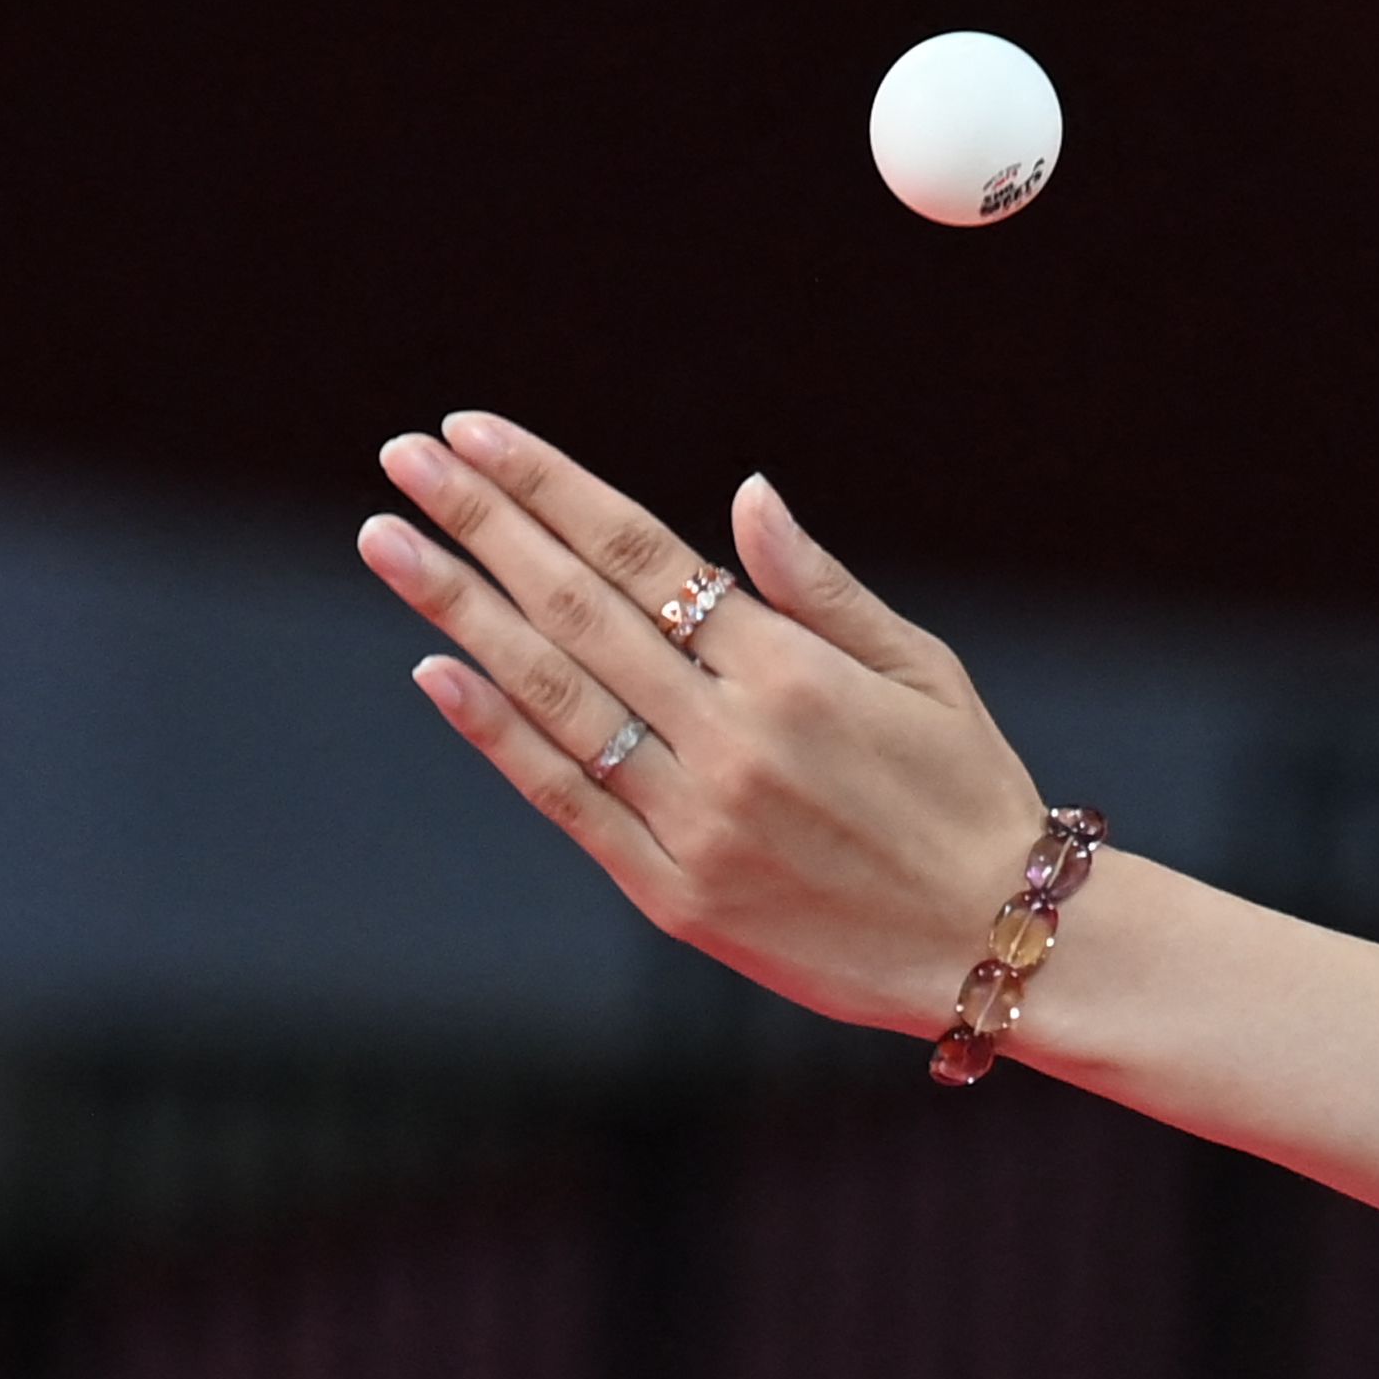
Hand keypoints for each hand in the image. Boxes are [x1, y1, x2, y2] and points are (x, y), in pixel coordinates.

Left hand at [361, 412, 1044, 1038]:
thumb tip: (744, 495)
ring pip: (552, 694)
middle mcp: (730, 738)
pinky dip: (495, 733)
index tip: (475, 432)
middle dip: (481, 524)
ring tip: (388, 541)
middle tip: (405, 455)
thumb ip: (820, 588)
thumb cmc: (965, 791)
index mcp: (794, 672)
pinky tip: (438, 670)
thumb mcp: (922, 670)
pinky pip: (565, 798)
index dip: (551, 489)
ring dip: (458, 611)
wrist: (991, 946)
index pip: (642, 556)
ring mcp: (691, 819)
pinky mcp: (669, 893)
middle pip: (577, 609)